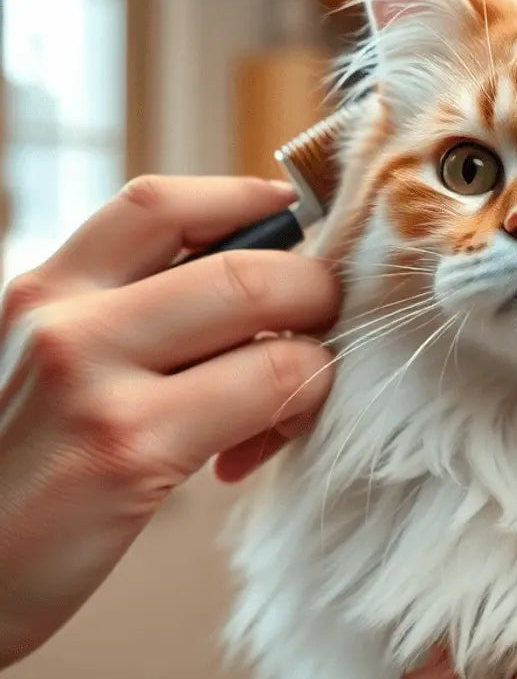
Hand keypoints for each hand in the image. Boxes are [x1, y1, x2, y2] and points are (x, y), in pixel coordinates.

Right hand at [0, 177, 339, 666]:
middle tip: (324, 329)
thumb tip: (260, 298)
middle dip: (312, 288)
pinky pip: (267, 392)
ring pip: (268, 322)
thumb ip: (134, 326)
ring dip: (313, 358)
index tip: (290, 214)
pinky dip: (295, 410)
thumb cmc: (19, 480)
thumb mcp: (52, 373)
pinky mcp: (128, 448)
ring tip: (289, 402)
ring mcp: (92, 378)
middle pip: (240, 262)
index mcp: (43, 289)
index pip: (158, 204)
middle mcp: (62, 317)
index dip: (242, 198)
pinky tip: (249, 455)